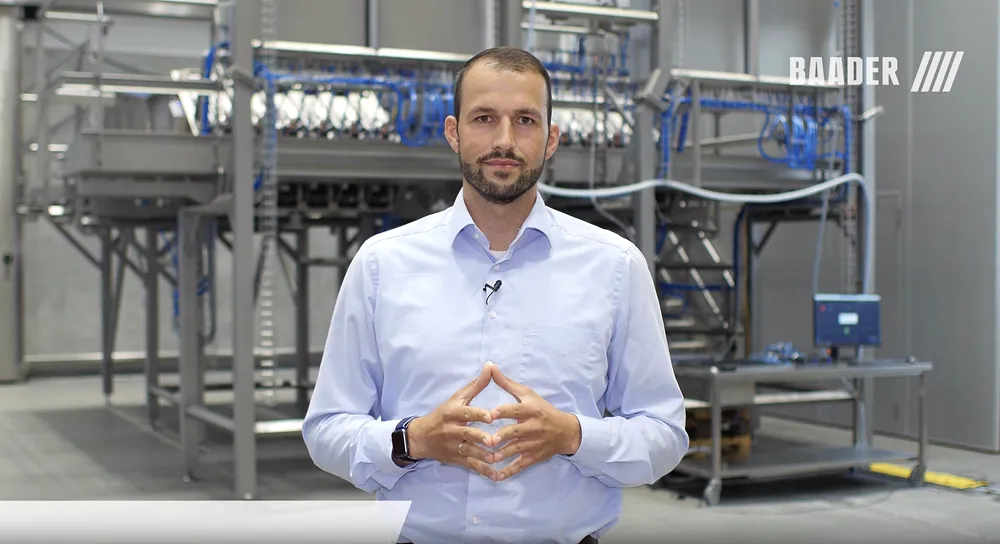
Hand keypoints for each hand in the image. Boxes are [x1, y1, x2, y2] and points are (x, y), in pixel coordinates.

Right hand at [406, 363, 498, 478]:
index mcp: (453, 413)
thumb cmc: (443, 414)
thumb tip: (490, 365)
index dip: (478, 415)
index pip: (466, 413)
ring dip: (483, 457)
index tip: (491, 417)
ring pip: (469, 452)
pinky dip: (483, 471)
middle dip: (480, 438)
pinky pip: (471, 465)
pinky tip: (496, 475)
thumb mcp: (457, 398)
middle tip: (493, 441)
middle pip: (467, 434)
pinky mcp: (456, 459)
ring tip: (496, 459)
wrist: (421, 437)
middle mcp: (452, 430)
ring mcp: (453, 446)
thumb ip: (476, 384)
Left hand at [487, 365, 581, 481]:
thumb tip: (490, 366)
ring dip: (503, 455)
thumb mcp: (527, 394)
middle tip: (489, 440)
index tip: (490, 414)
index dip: (503, 412)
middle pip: (516, 431)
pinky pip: (521, 465)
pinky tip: (496, 477)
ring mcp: (534, 443)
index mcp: (530, 409)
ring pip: (517, 449)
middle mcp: (533, 426)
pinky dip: (509, 471)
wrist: (566, 431)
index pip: (516, 410)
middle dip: (503, 436)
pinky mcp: (534, 456)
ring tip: (489, 459)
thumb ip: (506, 383)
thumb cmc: (542, 409)